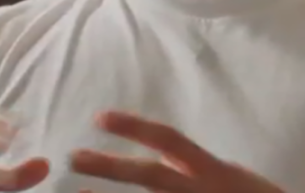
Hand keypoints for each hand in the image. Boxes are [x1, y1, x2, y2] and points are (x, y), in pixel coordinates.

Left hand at [70, 111, 282, 192]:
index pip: (168, 140)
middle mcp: (201, 190)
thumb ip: (196, 166)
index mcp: (212, 171)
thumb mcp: (230, 177)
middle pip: (149, 175)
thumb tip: (164, 156)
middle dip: (109, 166)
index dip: (133, 126)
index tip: (100, 118)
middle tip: (74, 158)